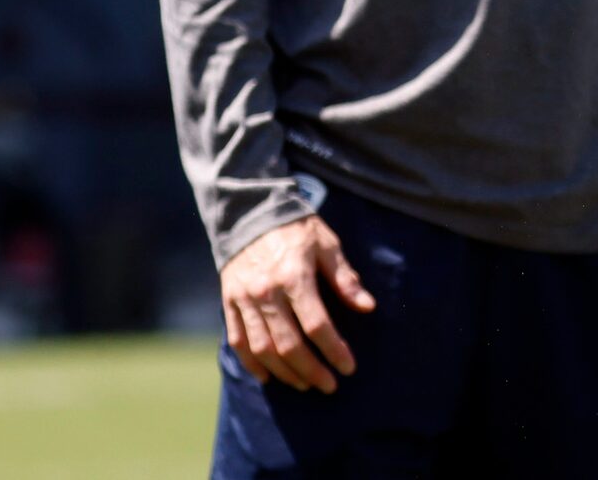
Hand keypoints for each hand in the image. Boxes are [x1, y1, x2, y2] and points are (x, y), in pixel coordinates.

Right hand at [220, 213, 376, 392]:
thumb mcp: (327, 244)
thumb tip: (368, 307)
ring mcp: (244, 299)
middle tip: (329, 385)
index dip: (334, 350)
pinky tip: (268, 377)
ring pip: (263, 349)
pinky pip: (238, 342)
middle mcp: (266, 291)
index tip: (348, 367)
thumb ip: (345, 278)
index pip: (316, 325)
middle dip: (312, 370)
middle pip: (289, 344)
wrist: (250, 213)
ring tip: (305, 384)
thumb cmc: (297, 230)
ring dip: (285, 373)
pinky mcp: (229, 302)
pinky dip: (252, 365)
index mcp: (294, 276)